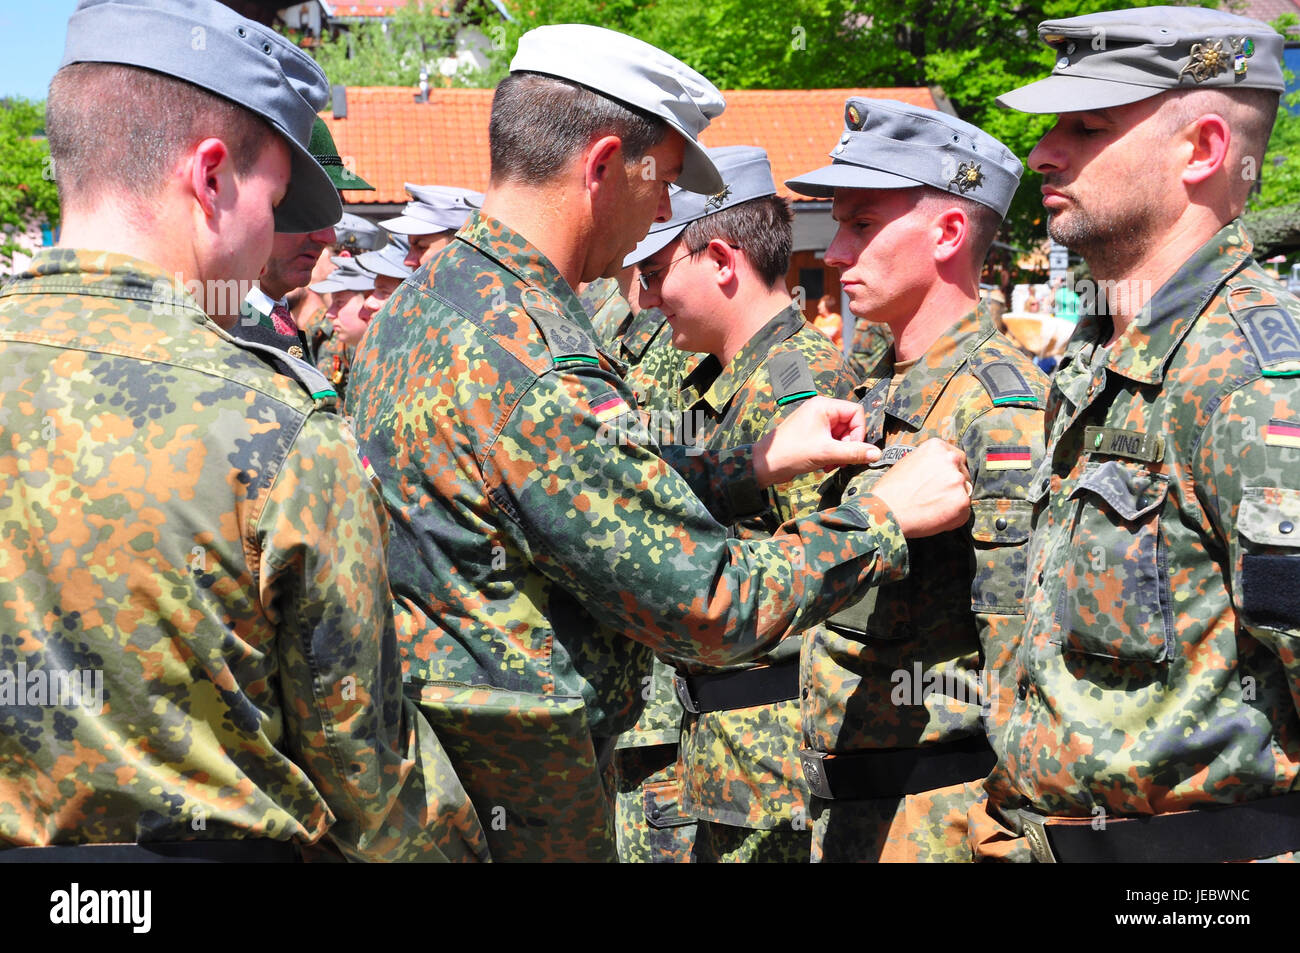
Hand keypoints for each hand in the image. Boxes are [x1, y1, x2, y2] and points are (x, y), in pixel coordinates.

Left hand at [753, 396, 880, 487]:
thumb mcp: (826, 453)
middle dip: (848, 445)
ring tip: (830, 464)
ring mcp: (816, 422)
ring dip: (841, 452)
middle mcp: (820, 410)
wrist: (766, 465)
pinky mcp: (812, 434)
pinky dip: (832, 454)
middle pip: (850, 425)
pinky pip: (832, 441)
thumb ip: (854, 453)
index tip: (853, 449)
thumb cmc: (791, 453)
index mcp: (824, 406)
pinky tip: (824, 465)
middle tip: (840, 460)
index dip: (859, 432)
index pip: (856, 412)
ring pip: (842, 435)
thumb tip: (877, 453)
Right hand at [870, 438, 970, 537]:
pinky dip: (953, 518)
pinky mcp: (962, 501)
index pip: (956, 456)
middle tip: (938, 496)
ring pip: (964, 492)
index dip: (950, 470)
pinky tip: (935, 517)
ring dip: (953, 501)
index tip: (943, 480)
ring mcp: (958, 480)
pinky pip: (964, 512)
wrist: (886, 511)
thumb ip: (929, 462)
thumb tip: (939, 469)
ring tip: (932, 508)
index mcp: (937, 447)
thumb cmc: (891, 490)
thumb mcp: (908, 462)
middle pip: (963, 473)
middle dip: (954, 485)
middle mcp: (951, 460)